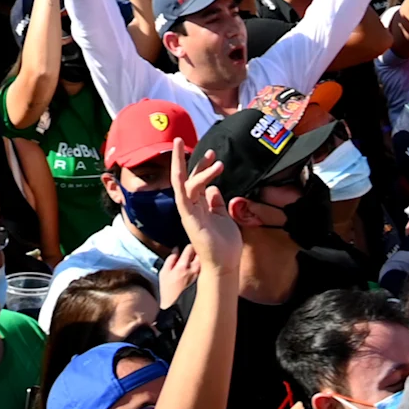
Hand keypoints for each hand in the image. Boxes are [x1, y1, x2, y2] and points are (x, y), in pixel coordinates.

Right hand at [177, 149, 241, 277]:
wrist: (225, 264)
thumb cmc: (225, 244)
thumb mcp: (223, 216)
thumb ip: (216, 202)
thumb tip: (213, 188)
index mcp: (199, 206)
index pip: (197, 180)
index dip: (202, 166)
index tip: (213, 154)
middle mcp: (191, 207)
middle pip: (186, 178)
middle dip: (188, 160)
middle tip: (192, 144)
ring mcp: (188, 212)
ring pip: (185, 184)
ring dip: (196, 168)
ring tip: (213, 157)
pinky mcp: (189, 219)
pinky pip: (183, 198)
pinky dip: (184, 184)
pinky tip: (186, 173)